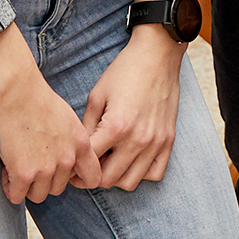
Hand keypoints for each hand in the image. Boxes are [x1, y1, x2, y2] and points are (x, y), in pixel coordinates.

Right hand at [0, 27, 91, 203]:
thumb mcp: (68, 119)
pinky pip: (16, 195)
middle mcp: (67, 159)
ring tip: (16, 167)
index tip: (62, 174)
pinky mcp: (23, 173)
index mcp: (81, 145)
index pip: (93, 179)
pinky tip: (6, 171)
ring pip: (38, 196)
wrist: (15, 89)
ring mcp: (45, 168)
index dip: (77, 181)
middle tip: (30, 164)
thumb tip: (67, 158)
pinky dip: (9, 187)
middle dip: (44, 181)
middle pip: (58, 188)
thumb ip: (71, 141)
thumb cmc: (37, 98)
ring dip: (26, 186)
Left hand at [84, 24, 183, 190]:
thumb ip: (86, 127)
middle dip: (91, 177)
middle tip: (85, 167)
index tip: (70, 165)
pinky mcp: (168, 141)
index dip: (74, 167)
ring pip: (130, 182)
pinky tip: (131, 159)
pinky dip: (141, 173)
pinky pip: (155, 174)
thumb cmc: (124, 71)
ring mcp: (156, 143)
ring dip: (115, 177)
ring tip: (108, 162)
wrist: (157, 55)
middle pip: (107, 180)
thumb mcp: (97, 96)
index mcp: (116, 127)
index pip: (89, 163)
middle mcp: (137, 140)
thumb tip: (77, 151)